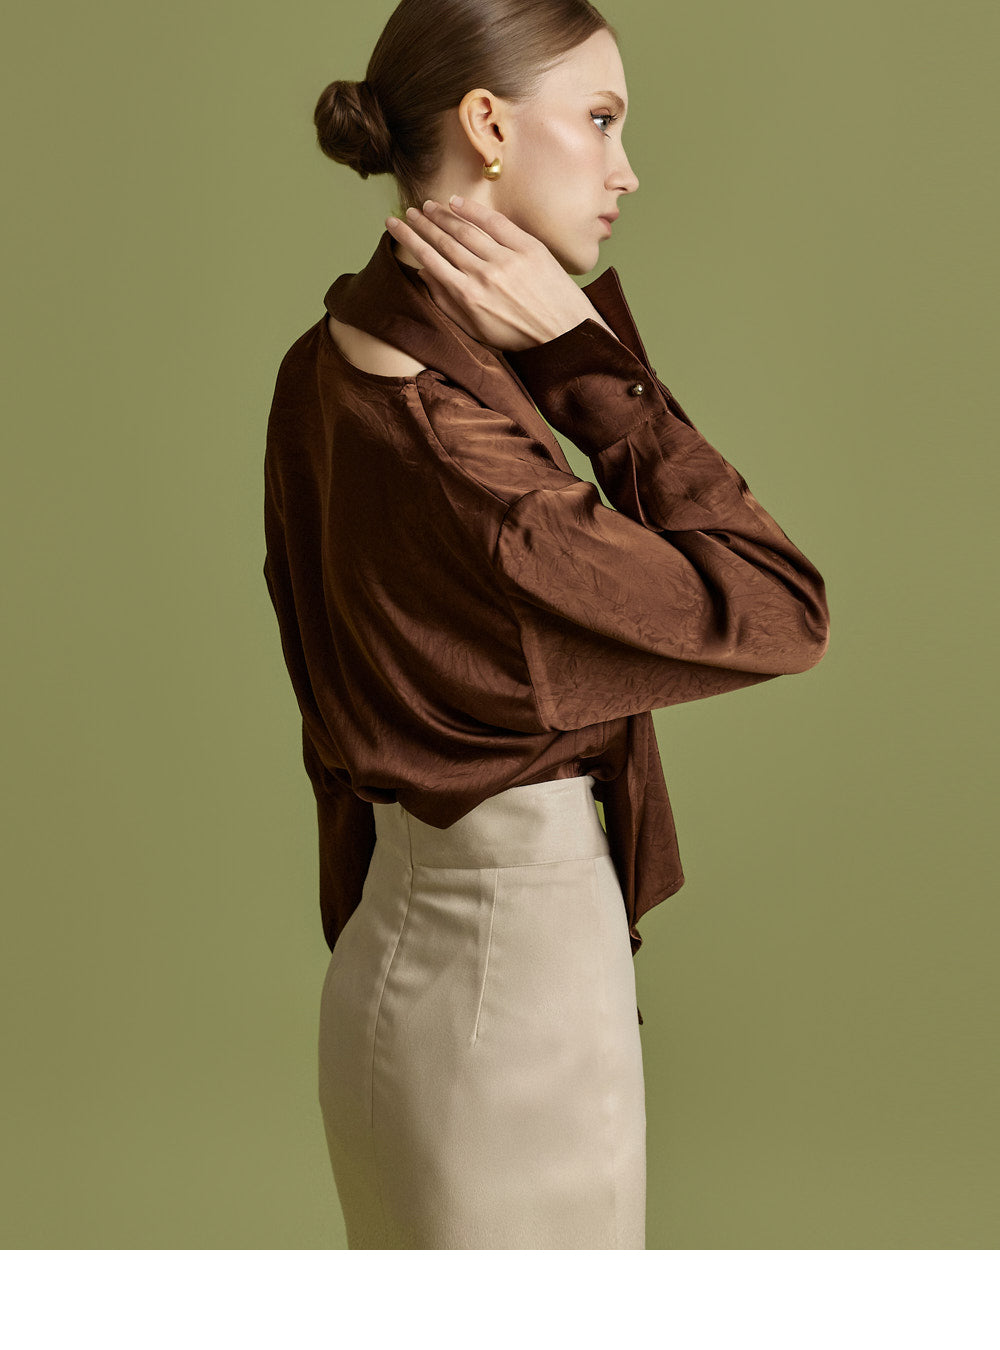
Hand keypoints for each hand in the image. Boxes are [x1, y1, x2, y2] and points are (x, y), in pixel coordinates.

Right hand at [385, 197, 604, 350]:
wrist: (564, 332)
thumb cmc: (517, 335)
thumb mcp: (476, 329)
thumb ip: (446, 302)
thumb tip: (423, 275)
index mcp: (467, 296)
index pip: (429, 259)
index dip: (408, 239)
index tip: (392, 225)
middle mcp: (483, 274)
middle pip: (443, 240)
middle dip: (421, 223)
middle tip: (407, 212)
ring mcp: (506, 258)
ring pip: (465, 229)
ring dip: (442, 214)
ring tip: (428, 206)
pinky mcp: (527, 247)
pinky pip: (494, 222)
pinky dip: (472, 211)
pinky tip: (456, 203)